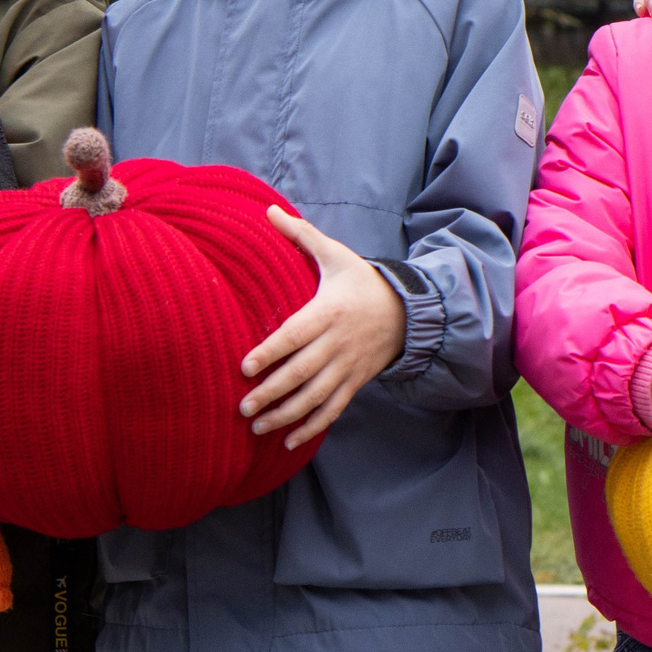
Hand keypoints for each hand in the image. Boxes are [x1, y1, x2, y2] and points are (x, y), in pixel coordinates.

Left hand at [242, 208, 408, 448]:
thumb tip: (268, 210)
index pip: (295, 335)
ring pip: (315, 397)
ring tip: (258, 426)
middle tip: (243, 407)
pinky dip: (312, 428)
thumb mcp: (335, 254)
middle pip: (301, 372)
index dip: (271, 352)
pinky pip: (333, 410)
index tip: (246, 366)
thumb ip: (300, 235)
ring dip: (286, 415)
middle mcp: (338, 343)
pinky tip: (288, 442)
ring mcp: (348, 366)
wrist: (408, 310)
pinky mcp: (356, 382)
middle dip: (271, 392)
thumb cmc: (362, 280)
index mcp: (328, 311)